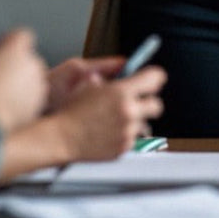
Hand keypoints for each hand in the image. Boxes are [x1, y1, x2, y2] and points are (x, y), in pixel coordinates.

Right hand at [0, 29, 48, 134]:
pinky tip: (7, 104)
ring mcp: (38, 83)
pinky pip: (33, 95)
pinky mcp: (39, 102)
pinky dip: (24, 98)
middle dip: (15, 63)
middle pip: (28, 57)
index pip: (21, 35)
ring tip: (1, 91)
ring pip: (32, 77)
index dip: (9, 41)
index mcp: (17, 49)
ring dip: (21, 81)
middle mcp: (33, 63)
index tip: (0, 49)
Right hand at [48, 65, 166, 161]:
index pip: (155, 78)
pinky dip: (126, 135)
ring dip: (136, 121)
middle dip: (148, 102)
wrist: (61, 138)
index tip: (153, 79)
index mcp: (121, 92)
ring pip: (145, 124)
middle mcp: (128, 111)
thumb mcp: (88, 83)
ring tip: (117, 120)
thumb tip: (123, 70)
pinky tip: (110, 132)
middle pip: (157, 105)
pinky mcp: (124, 147)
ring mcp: (127, 131)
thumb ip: (109, 77)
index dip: (154, 77)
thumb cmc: (71, 110)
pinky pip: (133, 139)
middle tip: (138, 102)